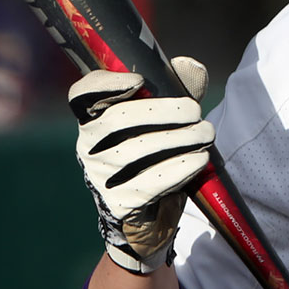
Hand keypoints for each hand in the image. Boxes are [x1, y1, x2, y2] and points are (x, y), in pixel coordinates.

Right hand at [69, 57, 211, 274]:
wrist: (148, 220)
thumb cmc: (155, 162)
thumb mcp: (165, 125)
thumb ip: (177, 93)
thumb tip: (191, 67)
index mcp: (94, 122)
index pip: (81, 96)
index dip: (105, 84)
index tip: (140, 81)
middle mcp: (90, 148)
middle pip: (119, 120)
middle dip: (164, 111)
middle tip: (196, 110)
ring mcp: (102, 177)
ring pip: (138, 150)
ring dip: (180, 139)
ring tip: (206, 134)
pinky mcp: (120, 203)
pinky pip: (152, 182)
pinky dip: (181, 168)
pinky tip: (200, 160)